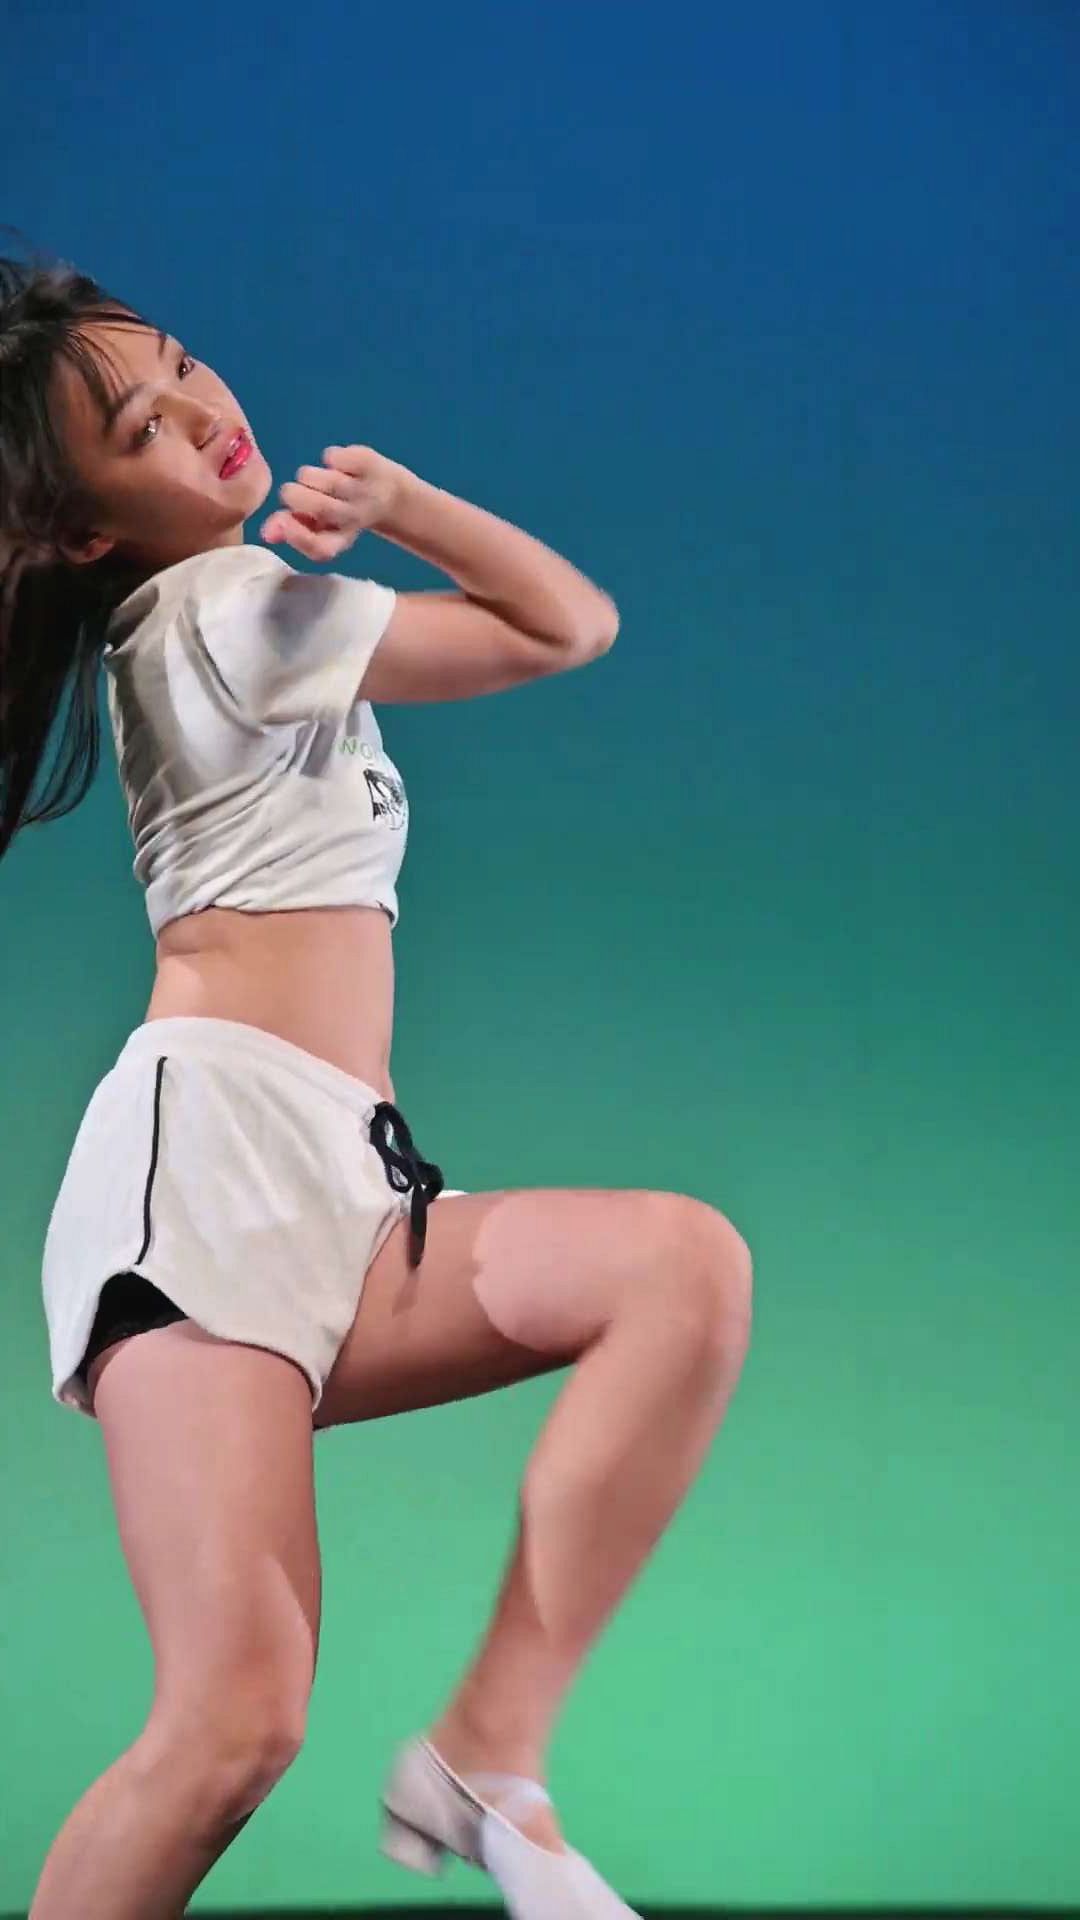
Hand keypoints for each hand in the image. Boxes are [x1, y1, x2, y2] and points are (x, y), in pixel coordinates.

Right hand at [261, 444, 415, 561]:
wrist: (390, 494)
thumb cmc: (342, 511)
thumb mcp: (317, 526)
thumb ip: (289, 529)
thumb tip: (266, 532)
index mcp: (340, 539)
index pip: (319, 547)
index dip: (298, 536)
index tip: (284, 522)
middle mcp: (353, 518)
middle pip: (316, 506)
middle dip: (295, 494)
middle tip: (300, 492)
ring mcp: (363, 490)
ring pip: (318, 478)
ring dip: (310, 476)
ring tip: (321, 480)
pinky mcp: (368, 464)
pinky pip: (332, 456)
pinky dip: (330, 458)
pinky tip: (340, 465)